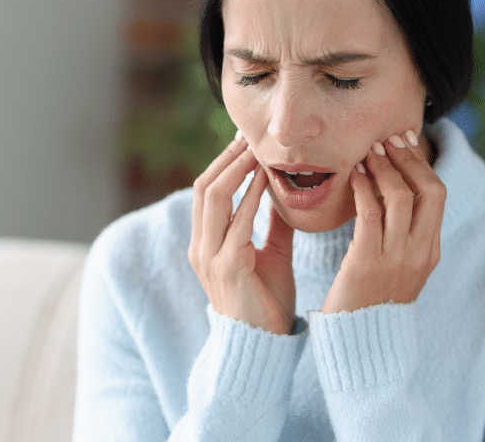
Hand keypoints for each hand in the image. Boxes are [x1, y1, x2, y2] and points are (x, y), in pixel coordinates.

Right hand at [189, 136, 296, 334]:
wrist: (263, 347)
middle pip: (203, 187)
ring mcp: (210, 257)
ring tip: (256, 150)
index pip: (206, 191)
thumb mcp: (270, 254)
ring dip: (236, 169)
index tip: (246, 141)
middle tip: (249, 136)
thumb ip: (272, 224)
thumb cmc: (266, 302)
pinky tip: (265, 180)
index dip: (223, 163)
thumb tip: (284, 193)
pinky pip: (237, 221)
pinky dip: (250, 196)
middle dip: (226, 158)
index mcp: (205, 244)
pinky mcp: (227, 267)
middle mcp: (200, 247)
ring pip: (213, 197)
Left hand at [321, 130, 444, 313]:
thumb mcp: (398, 268)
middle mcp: (420, 252)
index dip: (421, 163)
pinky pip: (370, 213)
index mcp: (430, 251)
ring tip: (368, 151)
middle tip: (387, 138)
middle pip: (429, 190)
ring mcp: (397, 258)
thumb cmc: (371, 300)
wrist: (359, 343)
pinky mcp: (367, 263)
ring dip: (384, 168)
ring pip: (401, 197)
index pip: (438, 195)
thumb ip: (401, 236)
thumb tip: (393, 195)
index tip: (404, 141)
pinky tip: (355, 176)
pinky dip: (364, 188)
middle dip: (408, 158)